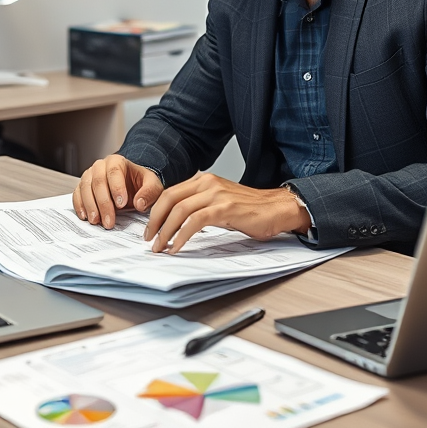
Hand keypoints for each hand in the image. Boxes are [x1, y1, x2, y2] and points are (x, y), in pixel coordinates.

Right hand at [73, 154, 163, 228]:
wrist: (131, 185)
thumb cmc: (140, 184)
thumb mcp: (152, 186)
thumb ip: (149, 192)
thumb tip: (139, 203)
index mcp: (117, 161)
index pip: (114, 171)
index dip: (116, 188)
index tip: (121, 204)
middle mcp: (100, 166)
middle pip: (98, 181)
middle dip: (103, 203)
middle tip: (109, 221)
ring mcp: (89, 175)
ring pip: (85, 188)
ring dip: (90, 206)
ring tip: (96, 221)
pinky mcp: (82, 187)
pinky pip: (77, 194)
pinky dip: (79, 205)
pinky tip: (85, 217)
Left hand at [144, 173, 310, 253]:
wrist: (277, 209)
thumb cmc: (251, 210)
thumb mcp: (219, 202)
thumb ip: (200, 206)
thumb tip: (177, 222)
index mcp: (204, 180)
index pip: (169, 192)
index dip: (155, 211)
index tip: (150, 228)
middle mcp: (207, 183)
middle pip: (169, 199)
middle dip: (155, 221)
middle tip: (149, 239)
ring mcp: (216, 194)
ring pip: (179, 210)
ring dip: (165, 231)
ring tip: (160, 246)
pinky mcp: (225, 208)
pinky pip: (195, 221)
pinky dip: (182, 235)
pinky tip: (178, 246)